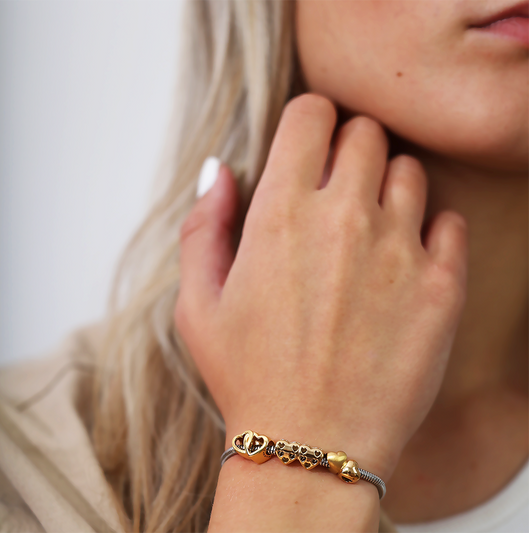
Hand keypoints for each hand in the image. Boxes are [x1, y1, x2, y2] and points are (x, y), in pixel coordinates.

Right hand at [174, 94, 466, 479]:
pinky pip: (450, 221)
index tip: (307, 147)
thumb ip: (204, 225)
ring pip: (408, 170)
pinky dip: (432, 228)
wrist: (310, 446)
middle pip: (365, 132)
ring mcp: (398, 251)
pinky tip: (405, 258)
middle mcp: (344, 220)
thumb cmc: (248, 376)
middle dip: (348, 148)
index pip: (312, 113)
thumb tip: (221, 170)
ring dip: (387, 186)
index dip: (309, 122)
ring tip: (369, 227)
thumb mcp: (197, 303)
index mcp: (281, 214)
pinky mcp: (441, 288)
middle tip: (336, 188)